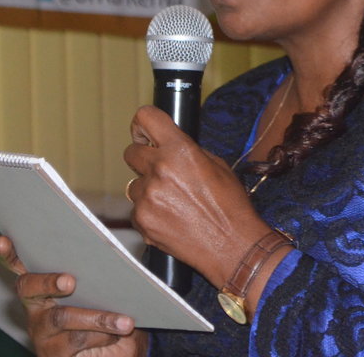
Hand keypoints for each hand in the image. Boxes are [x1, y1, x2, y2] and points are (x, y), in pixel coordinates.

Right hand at [0, 236, 146, 356]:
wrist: (115, 350)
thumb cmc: (104, 308)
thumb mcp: (101, 287)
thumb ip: (97, 268)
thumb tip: (111, 243)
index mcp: (42, 283)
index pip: (18, 264)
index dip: (8, 254)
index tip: (2, 239)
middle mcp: (34, 306)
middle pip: (28, 288)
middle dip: (48, 281)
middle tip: (70, 281)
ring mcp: (41, 332)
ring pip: (61, 317)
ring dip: (97, 317)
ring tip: (125, 320)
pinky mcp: (52, 353)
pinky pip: (75, 339)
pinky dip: (101, 334)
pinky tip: (119, 329)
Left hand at [123, 105, 272, 288]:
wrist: (232, 246)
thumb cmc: (230, 206)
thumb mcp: (217, 165)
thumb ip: (188, 151)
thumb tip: (169, 144)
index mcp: (179, 151)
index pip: (145, 118)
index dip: (143, 125)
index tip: (146, 133)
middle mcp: (159, 170)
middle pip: (131, 152)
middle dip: (144, 159)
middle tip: (162, 171)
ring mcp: (147, 197)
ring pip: (134, 184)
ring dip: (148, 189)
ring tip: (173, 203)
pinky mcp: (142, 220)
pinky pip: (137, 209)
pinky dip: (149, 212)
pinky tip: (171, 219)